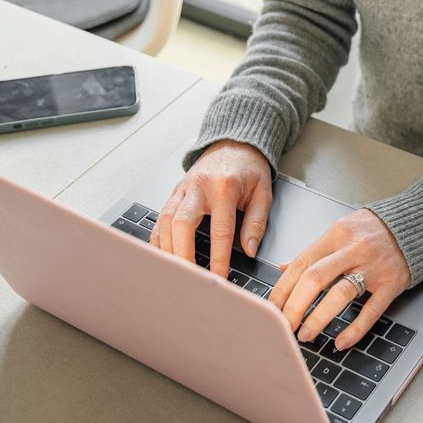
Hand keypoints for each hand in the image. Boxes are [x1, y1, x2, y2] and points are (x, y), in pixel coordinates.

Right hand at [150, 139, 271, 277]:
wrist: (234, 143)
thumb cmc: (249, 169)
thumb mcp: (263, 193)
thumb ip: (256, 223)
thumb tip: (249, 250)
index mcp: (224, 188)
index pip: (220, 231)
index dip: (218, 258)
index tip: (218, 278)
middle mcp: (199, 187)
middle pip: (181, 224)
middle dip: (182, 254)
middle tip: (188, 276)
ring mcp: (183, 188)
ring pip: (165, 220)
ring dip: (167, 248)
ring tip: (174, 270)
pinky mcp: (175, 191)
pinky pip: (160, 216)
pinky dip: (159, 237)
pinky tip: (163, 253)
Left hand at [269, 208, 410, 349]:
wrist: (415, 224)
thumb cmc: (374, 230)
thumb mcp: (340, 232)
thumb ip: (314, 252)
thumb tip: (284, 269)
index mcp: (335, 235)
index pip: (301, 264)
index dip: (283, 289)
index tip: (272, 309)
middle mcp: (352, 250)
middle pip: (315, 278)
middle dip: (295, 306)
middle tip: (285, 326)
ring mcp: (373, 267)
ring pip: (340, 294)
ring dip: (319, 318)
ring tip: (305, 334)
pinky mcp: (392, 283)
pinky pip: (371, 310)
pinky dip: (355, 329)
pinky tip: (341, 342)